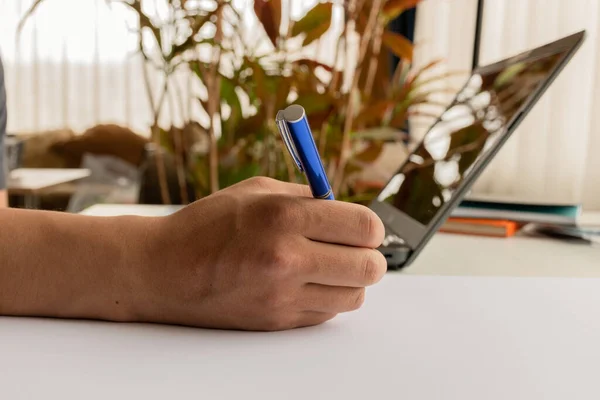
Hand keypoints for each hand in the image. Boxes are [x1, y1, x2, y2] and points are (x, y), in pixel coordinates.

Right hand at [128, 177, 386, 330]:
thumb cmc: (206, 225)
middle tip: (357, 249)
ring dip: (350, 280)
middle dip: (370, 256)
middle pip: (369, 267)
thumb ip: (306, 197)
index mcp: (284, 216)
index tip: (363, 228)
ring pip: (354, 296)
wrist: (162, 270)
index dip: (371, 227)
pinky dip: (326, 298)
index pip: (363, 226)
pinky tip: (305, 283)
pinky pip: (326, 314)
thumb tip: (346, 207)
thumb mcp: (256, 192)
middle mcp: (287, 258)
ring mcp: (282, 295)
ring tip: (329, 267)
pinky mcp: (276, 322)